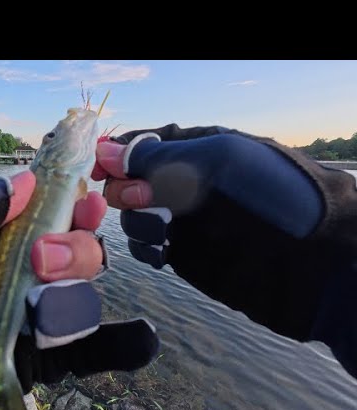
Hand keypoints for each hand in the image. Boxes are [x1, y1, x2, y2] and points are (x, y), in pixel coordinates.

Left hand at [0, 171, 157, 409]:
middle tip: (47, 257)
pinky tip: (141, 341)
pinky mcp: (12, 365)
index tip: (93, 192)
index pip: (38, 212)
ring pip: (74, 301)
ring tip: (48, 298)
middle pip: (67, 254)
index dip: (69, 201)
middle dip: (75, 248)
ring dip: (79, 293)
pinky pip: (69, 357)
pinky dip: (112, 348)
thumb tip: (29, 179)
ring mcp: (6, 323)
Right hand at [93, 124, 339, 342]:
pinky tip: (162, 251)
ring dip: (137, 221)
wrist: (313, 263)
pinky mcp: (186, 254)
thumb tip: (105, 154)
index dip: (118, 154)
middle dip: (126, 189)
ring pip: (135, 216)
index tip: (96, 168)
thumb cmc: (270, 199)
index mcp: (200, 150)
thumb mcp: (216, 163)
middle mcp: (189, 183)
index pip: (147, 144)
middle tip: (137, 199)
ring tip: (162, 230)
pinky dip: (145, 248)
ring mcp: (186, 220)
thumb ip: (159, 160)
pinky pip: (148, 247)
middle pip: (133, 181)